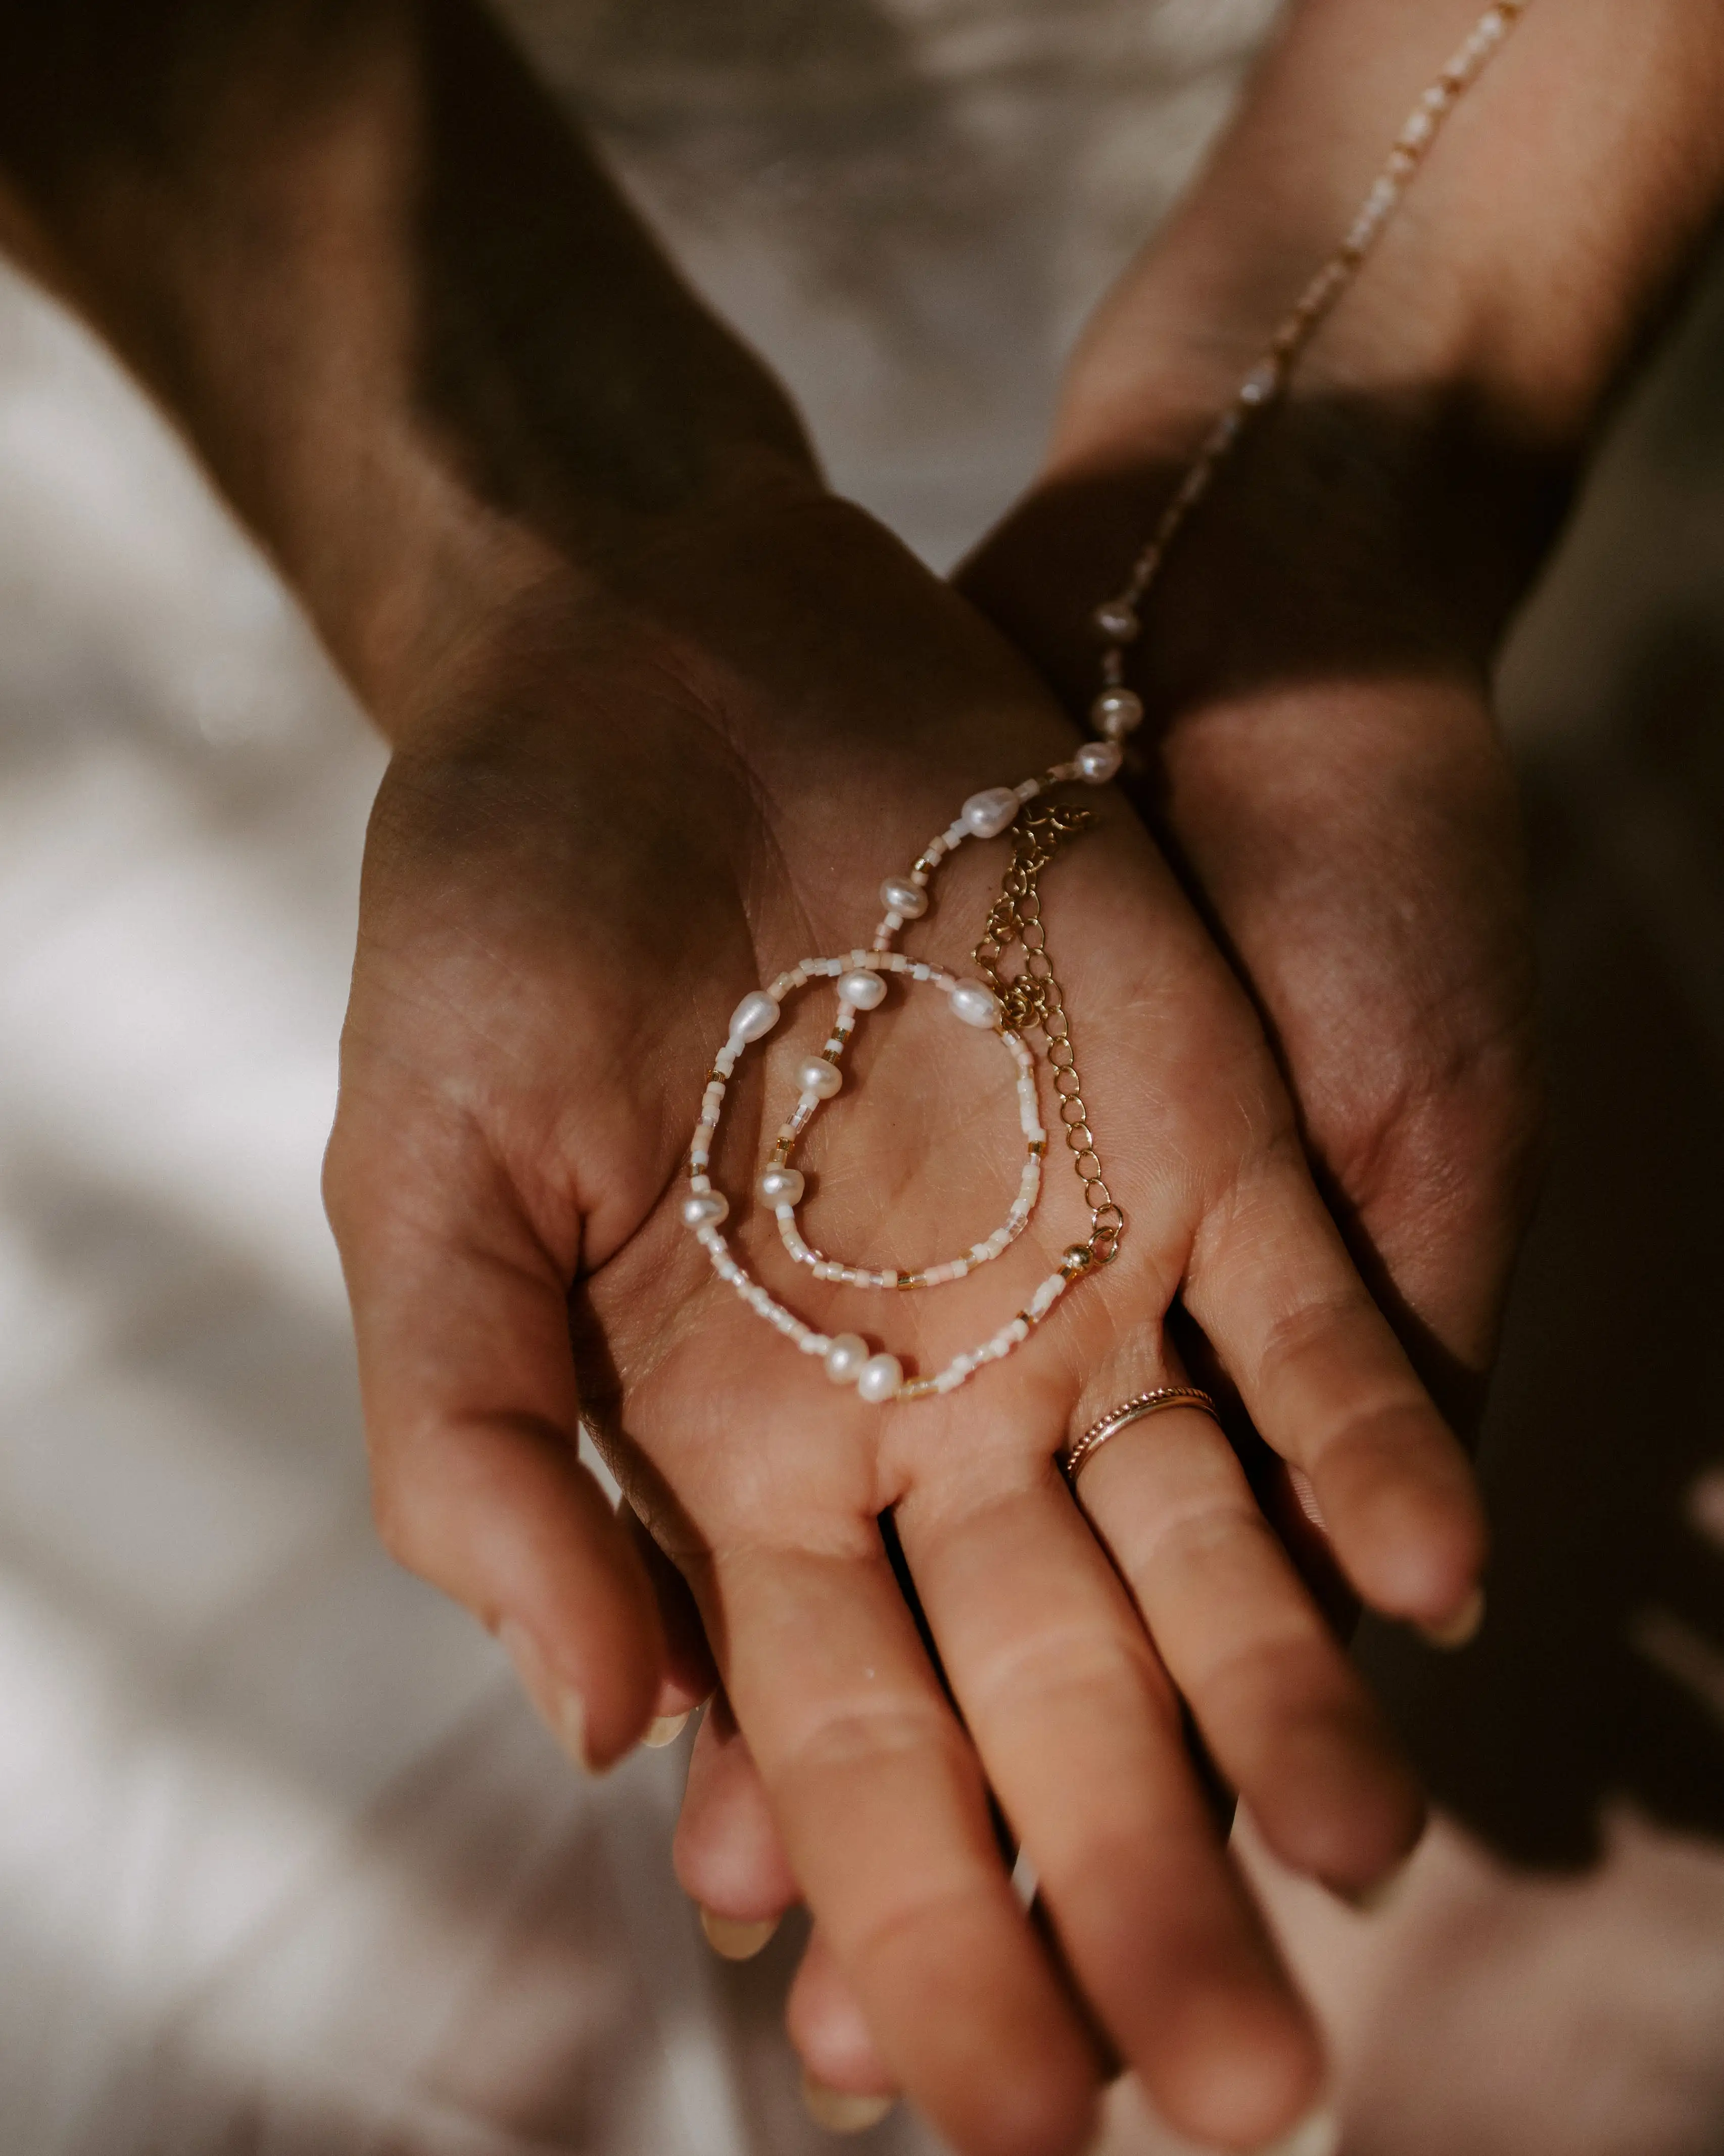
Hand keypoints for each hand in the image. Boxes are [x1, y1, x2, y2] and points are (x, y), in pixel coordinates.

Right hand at [325, 487, 1483, 2155]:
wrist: (643, 664)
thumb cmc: (490, 919)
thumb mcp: (423, 1191)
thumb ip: (472, 1457)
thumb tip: (594, 1725)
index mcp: (735, 1447)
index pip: (842, 1744)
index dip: (909, 1928)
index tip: (975, 2112)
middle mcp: (924, 1398)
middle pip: (1052, 1690)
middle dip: (1130, 1887)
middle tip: (1232, 2095)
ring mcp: (1072, 1271)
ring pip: (1205, 1543)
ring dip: (1285, 1709)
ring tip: (1364, 1877)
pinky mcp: (1194, 1131)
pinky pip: (1302, 1327)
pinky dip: (1366, 1449)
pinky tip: (1432, 1588)